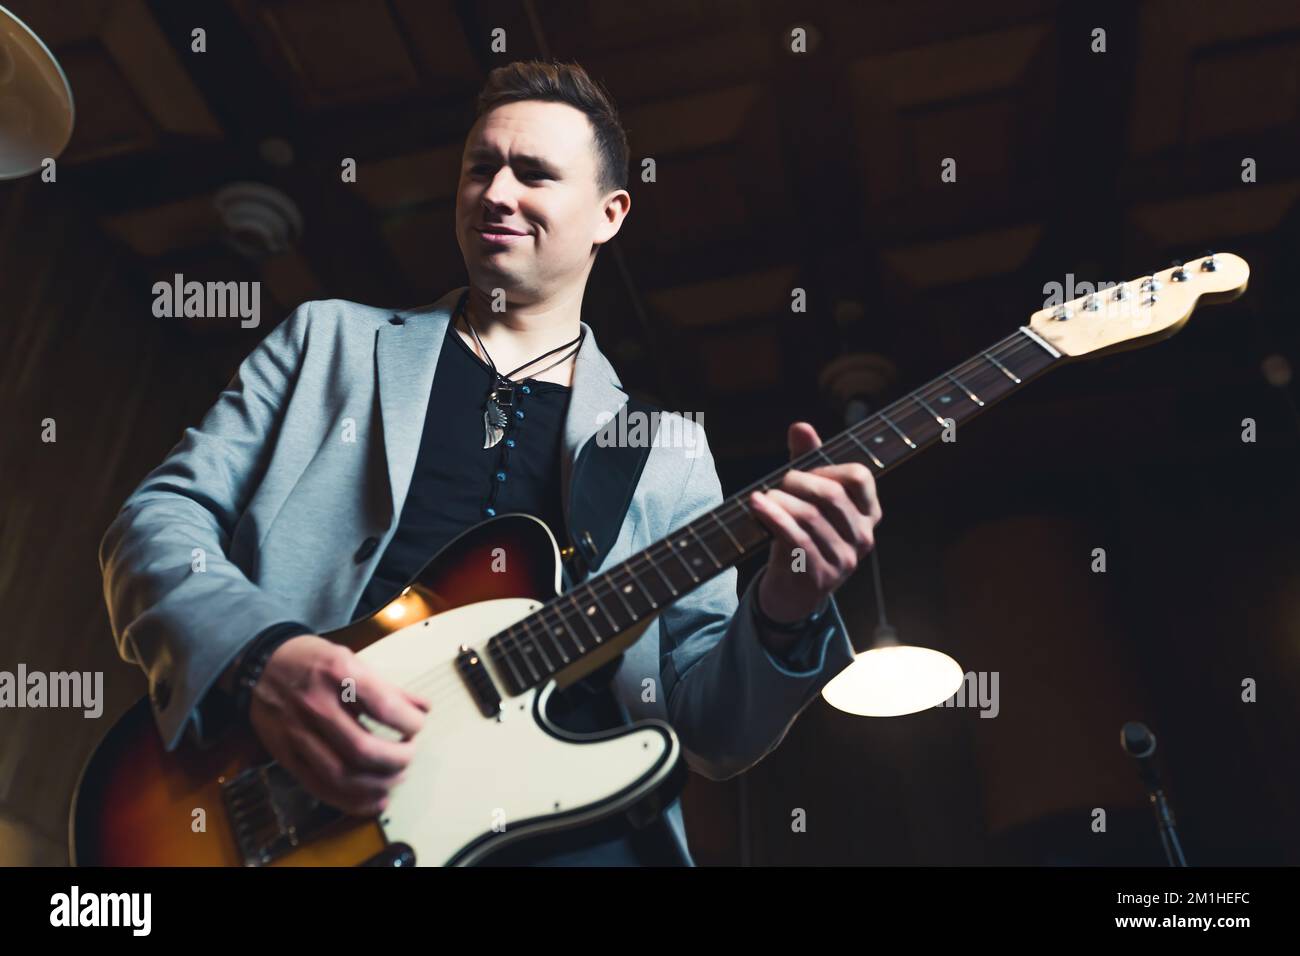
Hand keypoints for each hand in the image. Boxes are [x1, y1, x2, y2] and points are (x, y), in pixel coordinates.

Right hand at [248, 634, 430, 816]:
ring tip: (396, 777)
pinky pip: (319, 787)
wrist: (260, 665)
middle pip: (363, 749)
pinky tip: (374, 800)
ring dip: (377, 784)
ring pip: (341, 775)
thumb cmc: (311, 660)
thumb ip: (388, 688)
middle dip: (397, 759)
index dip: (409, 723)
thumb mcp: (351, 660)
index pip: (383, 707)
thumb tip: (423, 708)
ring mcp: (297, 733)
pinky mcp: (286, 756)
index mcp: (337, 673)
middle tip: (409, 755)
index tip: (417, 726)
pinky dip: (351, 801)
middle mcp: (315, 704)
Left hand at [749, 422, 881, 623]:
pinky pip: (797, 539)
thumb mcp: (805, 498)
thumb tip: (801, 426)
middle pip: (831, 494)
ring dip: (780, 502)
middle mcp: (863, 537)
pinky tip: (756, 507)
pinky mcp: (821, 576)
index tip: (803, 471)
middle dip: (797, 481)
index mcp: (868, 514)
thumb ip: (806, 461)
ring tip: (760, 497)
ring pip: (811, 517)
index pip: (860, 476)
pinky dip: (773, 519)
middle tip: (776, 483)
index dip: (827, 467)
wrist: (790, 592)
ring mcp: (844, 560)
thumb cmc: (801, 536)